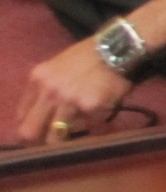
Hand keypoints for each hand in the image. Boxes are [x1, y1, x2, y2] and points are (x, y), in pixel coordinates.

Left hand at [15, 38, 132, 142]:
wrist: (118, 49)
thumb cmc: (88, 57)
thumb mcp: (56, 67)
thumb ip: (43, 89)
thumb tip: (36, 116)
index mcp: (38, 80)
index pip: (22, 116)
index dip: (30, 128)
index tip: (40, 134)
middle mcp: (49, 92)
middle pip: (31, 132)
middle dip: (40, 140)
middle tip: (55, 142)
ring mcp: (69, 101)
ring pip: (59, 136)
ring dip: (71, 136)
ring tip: (84, 127)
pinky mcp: (91, 108)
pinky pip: (90, 127)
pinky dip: (96, 126)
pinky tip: (102, 117)